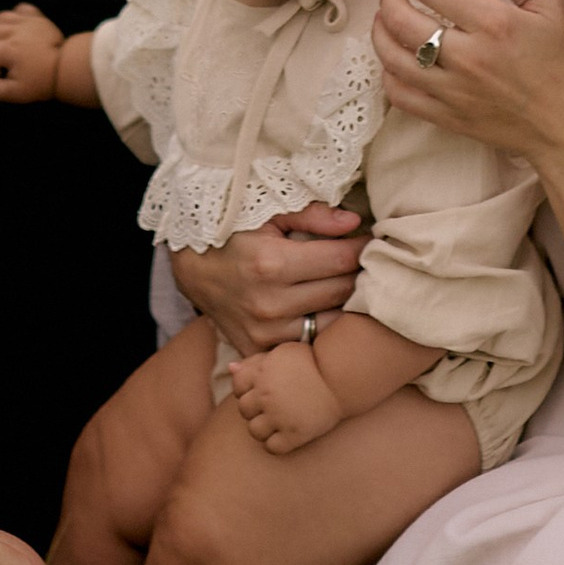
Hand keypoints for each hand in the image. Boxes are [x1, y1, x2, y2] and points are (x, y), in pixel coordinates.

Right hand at [0, 3, 64, 101]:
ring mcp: (25, 21)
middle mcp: (13, 31)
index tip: (2, 73)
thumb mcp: (14, 93)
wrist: (67, 68)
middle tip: (3, 61)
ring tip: (6, 44)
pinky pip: (19, 9)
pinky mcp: (37, 17)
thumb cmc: (41, 82)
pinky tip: (17, 29)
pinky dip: (15, 16)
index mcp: (7, 49)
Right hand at [171, 204, 366, 347]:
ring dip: (345, 304)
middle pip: (342, 292)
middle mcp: (269, 304)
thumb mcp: (267, 213)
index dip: (362, 247)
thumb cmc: (234, 234)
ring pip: (332, 323)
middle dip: (359, 273)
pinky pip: (308, 344)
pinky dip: (321, 329)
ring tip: (347, 284)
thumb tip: (354, 224)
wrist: (193, 269)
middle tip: (365, 261)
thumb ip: (312, 215)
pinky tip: (323, 309)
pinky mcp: (259, 351)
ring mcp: (264, 333)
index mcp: (272, 264)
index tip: (369, 240)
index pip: (342, 259)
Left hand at [226, 337, 342, 453]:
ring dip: (263, 427)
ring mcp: (280, 416)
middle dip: (256, 408)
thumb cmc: (314, 361)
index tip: (264, 389)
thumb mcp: (282, 353)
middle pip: (244, 409)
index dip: (249, 388)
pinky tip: (287, 435)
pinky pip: (272, 447)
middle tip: (274, 406)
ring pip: (254, 431)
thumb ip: (255, 361)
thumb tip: (231, 368)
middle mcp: (267, 395)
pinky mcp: (294, 434)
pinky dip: (276, 443)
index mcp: (262, 373)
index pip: (238, 386)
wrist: (344, 377)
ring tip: (278, 422)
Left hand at [374, 0, 563, 170]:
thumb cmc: (563, 66)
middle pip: (401, 21)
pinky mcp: (448, 117)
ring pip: (393, 58)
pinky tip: (395, 61)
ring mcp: (453, 90)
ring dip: (380, 33)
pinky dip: (388, 75)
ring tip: (385, 20)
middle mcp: (467, 57)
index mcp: (493, 24)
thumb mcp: (551, 8)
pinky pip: (400, 96)